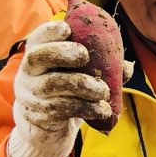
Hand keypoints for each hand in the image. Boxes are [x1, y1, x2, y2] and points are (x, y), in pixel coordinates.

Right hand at [5, 18, 112, 156]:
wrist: (46, 128)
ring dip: (83, 85)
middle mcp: (28, 73)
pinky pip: (62, 108)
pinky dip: (86, 108)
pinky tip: (103, 110)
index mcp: (37, 56)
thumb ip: (100, 68)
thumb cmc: (66, 93)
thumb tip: (127, 66)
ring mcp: (31, 95)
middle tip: (83, 55)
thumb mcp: (77, 77)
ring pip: (53, 84)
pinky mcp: (39, 115)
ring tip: (103, 91)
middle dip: (62, 52)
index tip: (67, 28)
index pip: (37, 38)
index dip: (49, 31)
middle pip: (37, 57)